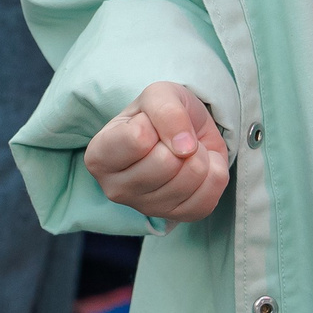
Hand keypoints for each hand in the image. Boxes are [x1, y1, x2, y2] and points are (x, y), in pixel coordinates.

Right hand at [83, 81, 231, 221]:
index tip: (150, 123)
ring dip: (198, 154)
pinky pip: (209, 196)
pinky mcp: (178, 218)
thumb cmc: (159, 113)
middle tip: (172, 138)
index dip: (155, 122)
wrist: (184, 130)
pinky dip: (213, 171)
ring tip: (184, 150)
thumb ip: (167, 111)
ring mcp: (146, 208)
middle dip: (180, 140)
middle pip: (166, 163)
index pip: (138, 139)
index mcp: (100, 156)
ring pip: (191, 177)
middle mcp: (115, 189)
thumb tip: (185, 147)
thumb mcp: (158, 94)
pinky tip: (196, 167)